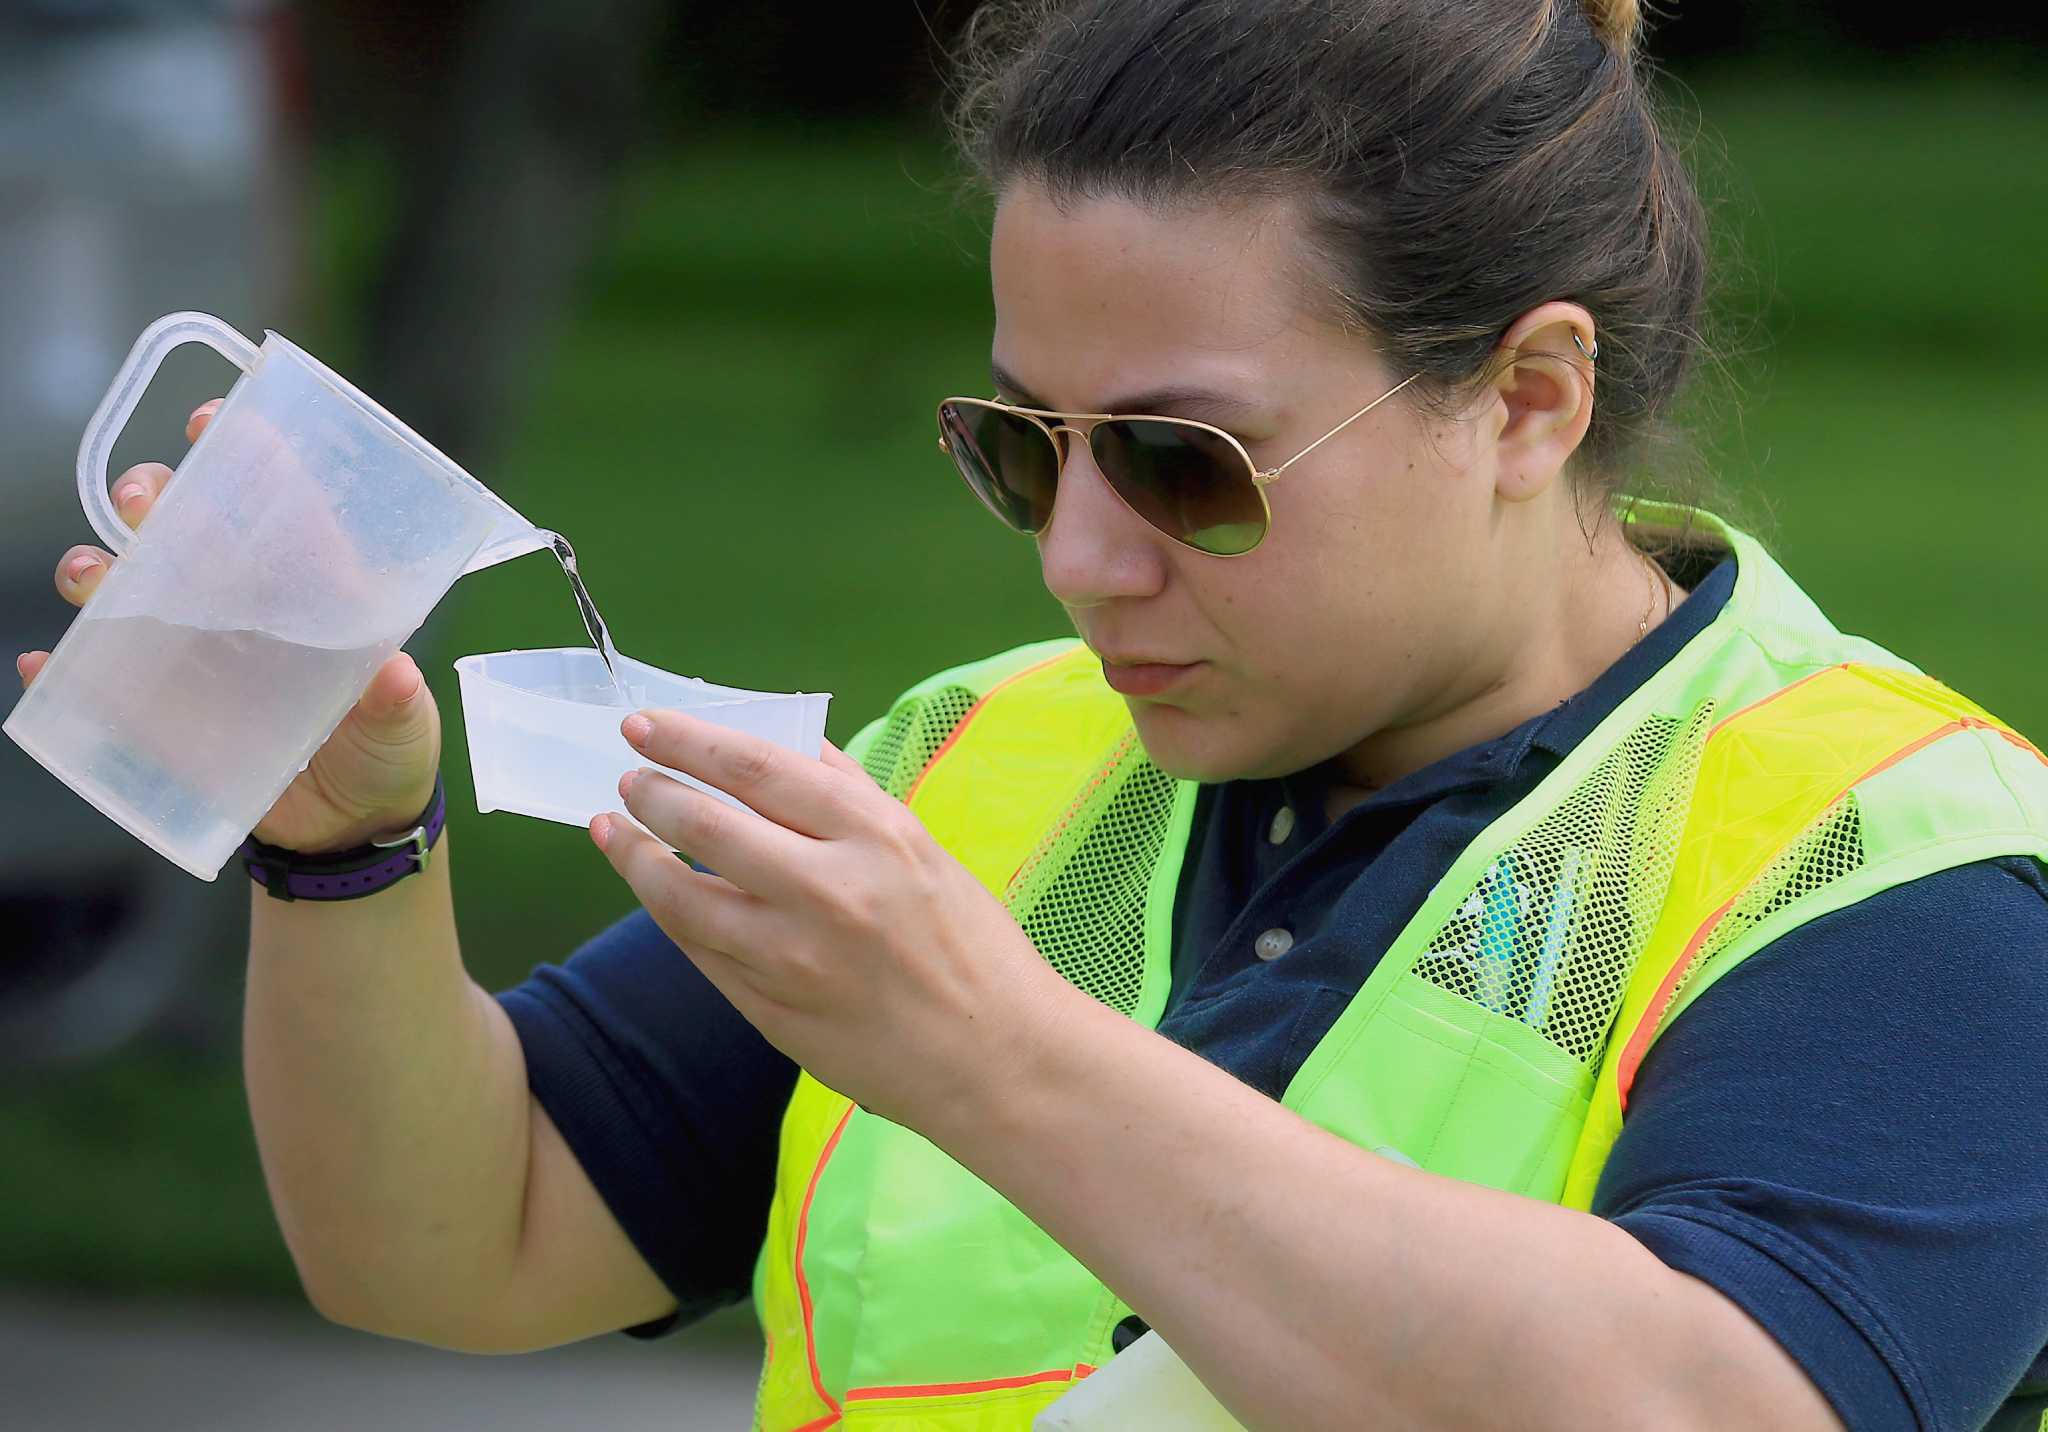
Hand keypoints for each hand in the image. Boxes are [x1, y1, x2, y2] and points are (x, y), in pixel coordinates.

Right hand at [16, 400, 441, 854]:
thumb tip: (394, 676)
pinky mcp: (158, 711)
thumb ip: (397, 702)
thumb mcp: (403, 727)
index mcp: (309, 592)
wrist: (348, 831)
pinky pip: (93, 681)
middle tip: (145, 500)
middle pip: (181, 530)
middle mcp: (241, 609)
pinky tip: (46, 666)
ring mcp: (192, 655)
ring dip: (97, 568)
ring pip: (125, 588)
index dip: (244, 455)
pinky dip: (62, 670)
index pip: (274, 508)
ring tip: (95, 576)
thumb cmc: (386, 753)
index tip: (214, 421)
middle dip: (150, 498)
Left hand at [591, 710, 1068, 1129]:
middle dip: (650, 793)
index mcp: (874, 834)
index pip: (756, 767)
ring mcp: (792, 958)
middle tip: (626, 777)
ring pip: (682, 898)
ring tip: (614, 832)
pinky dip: (671, 917)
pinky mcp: (771, 1013)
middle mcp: (828, 889)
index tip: (645, 725)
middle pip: (705, 825)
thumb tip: (788, 743)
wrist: (997, 1058)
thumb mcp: (924, 850)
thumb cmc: (971, 947)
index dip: (689, 741)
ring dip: (635, 858)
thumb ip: (851, 795)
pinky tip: (659, 895)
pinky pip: (702, 954)